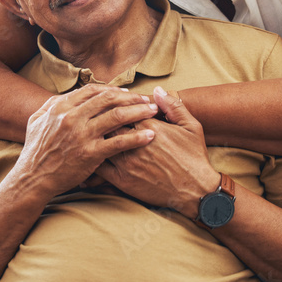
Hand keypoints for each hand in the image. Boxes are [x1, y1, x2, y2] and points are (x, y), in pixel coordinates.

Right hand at [12, 84, 157, 198]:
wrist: (32, 179)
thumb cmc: (35, 151)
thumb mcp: (36, 121)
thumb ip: (51, 104)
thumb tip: (66, 95)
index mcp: (61, 107)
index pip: (93, 90)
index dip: (113, 90)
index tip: (127, 93)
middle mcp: (72, 117)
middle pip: (109, 99)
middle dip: (131, 97)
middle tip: (147, 99)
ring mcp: (82, 135)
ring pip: (118, 116)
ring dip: (139, 111)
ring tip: (153, 111)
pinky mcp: (91, 154)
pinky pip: (119, 142)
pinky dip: (137, 138)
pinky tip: (150, 136)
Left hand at [95, 87, 218, 217]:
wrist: (195, 191)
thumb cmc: (194, 157)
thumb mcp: (191, 126)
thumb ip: (173, 106)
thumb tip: (157, 90)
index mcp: (149, 126)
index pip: (122, 108)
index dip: (115, 105)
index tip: (111, 105)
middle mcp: (134, 142)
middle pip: (107, 123)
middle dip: (100, 118)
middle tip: (92, 115)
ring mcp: (126, 162)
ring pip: (100, 143)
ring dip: (93, 137)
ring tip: (87, 132)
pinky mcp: (122, 180)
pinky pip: (99, 167)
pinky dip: (91, 159)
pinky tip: (87, 155)